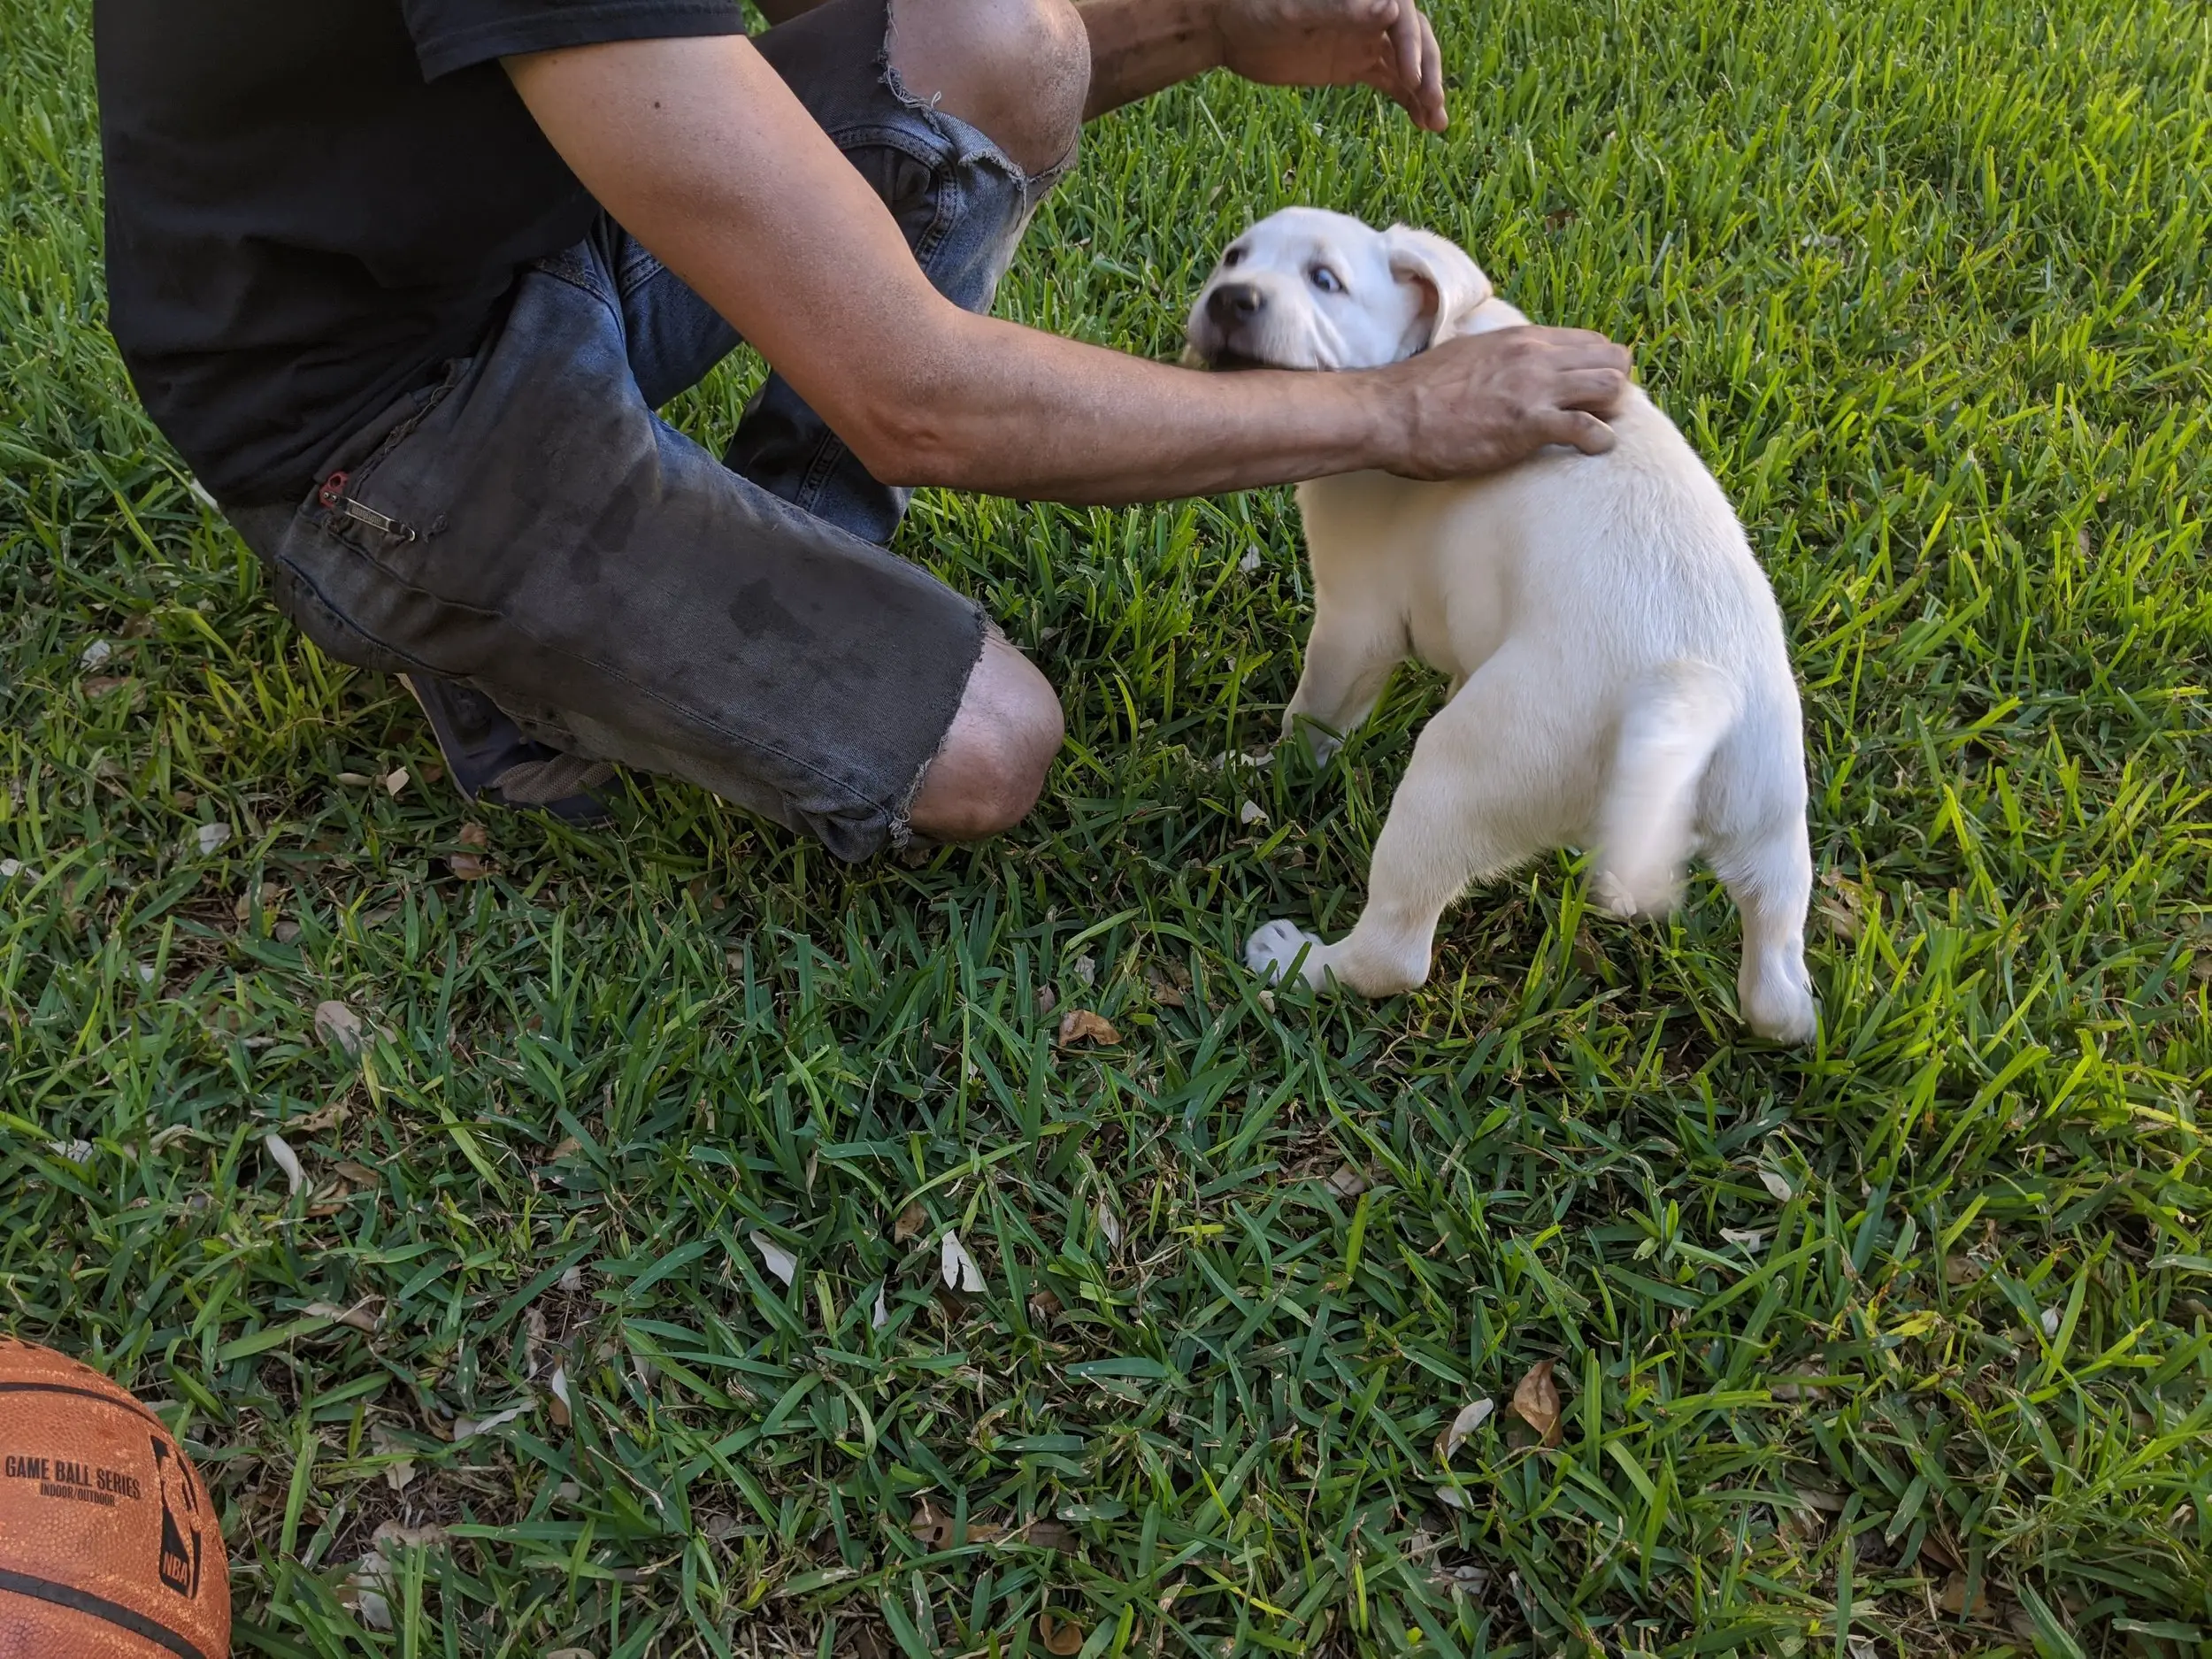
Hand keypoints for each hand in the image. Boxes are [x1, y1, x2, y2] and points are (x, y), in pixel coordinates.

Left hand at [1211, 0, 1446, 131]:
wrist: (1230, 29)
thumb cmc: (1257, 8)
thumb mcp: (1294, 12)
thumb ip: (1339, 11)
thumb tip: (1389, 8)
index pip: (1402, 17)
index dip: (1412, 47)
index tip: (1411, 80)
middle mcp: (1370, 14)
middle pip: (1414, 41)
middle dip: (1427, 73)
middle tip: (1433, 105)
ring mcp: (1365, 40)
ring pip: (1407, 65)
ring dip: (1425, 93)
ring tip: (1436, 125)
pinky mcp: (1355, 65)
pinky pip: (1391, 81)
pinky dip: (1408, 100)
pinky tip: (1423, 123)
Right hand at [1383, 328, 1632, 478]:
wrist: (1392, 412)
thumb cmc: (1421, 391)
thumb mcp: (1470, 355)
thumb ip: (1501, 358)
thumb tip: (1509, 371)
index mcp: (1522, 339)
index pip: (1590, 341)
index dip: (1600, 366)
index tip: (1593, 390)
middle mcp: (1536, 357)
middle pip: (1611, 360)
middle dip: (1616, 386)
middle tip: (1602, 413)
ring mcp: (1535, 389)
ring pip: (1610, 387)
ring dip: (1612, 410)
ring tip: (1598, 428)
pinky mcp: (1529, 424)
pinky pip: (1587, 428)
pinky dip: (1599, 441)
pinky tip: (1593, 449)